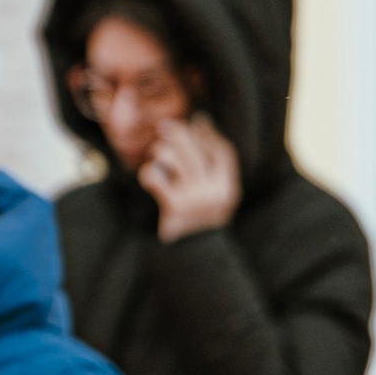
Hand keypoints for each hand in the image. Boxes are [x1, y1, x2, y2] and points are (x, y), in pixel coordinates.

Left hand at [138, 114, 239, 241]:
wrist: (191, 253)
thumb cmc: (199, 215)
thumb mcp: (214, 192)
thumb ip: (211, 161)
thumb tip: (200, 121)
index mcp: (228, 188)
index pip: (222, 151)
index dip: (208, 133)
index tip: (196, 121)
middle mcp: (214, 192)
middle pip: (193, 148)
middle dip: (177, 133)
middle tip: (164, 128)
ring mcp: (194, 199)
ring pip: (171, 157)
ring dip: (159, 152)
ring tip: (157, 157)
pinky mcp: (174, 206)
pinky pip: (154, 176)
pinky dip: (148, 174)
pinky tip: (150, 178)